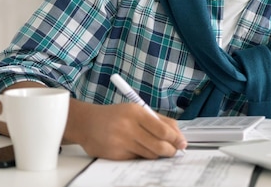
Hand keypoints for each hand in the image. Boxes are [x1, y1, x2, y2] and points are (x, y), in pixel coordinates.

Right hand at [65, 100, 186, 159]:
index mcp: (136, 112)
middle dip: (171, 150)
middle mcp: (128, 127)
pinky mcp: (115, 155)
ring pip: (150, 154)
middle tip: (174, 151)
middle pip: (159, 145)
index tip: (183, 143)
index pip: (163, 129)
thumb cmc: (116, 116)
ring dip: (158, 154)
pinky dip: (143, 156)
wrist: (87, 124)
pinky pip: (137, 159)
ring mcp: (121, 142)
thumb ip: (158, 120)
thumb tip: (178, 135)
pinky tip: (140, 149)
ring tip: (159, 149)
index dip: (176, 138)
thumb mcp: (137, 110)